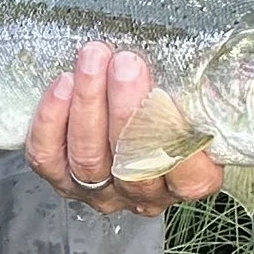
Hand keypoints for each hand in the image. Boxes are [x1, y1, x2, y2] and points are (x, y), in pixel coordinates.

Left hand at [27, 42, 224, 216]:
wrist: (130, 107)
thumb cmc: (171, 102)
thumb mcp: (201, 100)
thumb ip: (204, 93)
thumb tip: (200, 69)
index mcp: (189, 181)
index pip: (187, 174)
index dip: (172, 135)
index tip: (165, 93)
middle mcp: (145, 194)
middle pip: (132, 165)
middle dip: (126, 111)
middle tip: (125, 65)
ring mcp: (101, 190)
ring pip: (89, 158)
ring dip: (89, 104)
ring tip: (93, 60)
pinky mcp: (63, 179)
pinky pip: (50, 156)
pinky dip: (52, 120)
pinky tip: (63, 84)